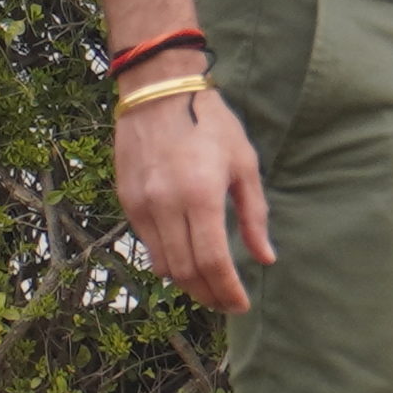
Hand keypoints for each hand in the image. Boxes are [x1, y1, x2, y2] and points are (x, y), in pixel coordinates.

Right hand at [115, 85, 274, 310]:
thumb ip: (254, 213)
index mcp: (202, 195)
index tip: (241, 304)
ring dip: (187, 284)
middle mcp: (168, 205)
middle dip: (209, 295)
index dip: (227, 291)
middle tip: (226, 302)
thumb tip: (265, 258)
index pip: (213, 263)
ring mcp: (143, 205)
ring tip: (208, 284)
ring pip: (163, 266)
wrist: (159, 88)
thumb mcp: (243, 161)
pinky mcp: (128, 201)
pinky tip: (185, 256)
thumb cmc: (210, 120)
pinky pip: (147, 245)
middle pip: (186, 273)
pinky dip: (168, 260)